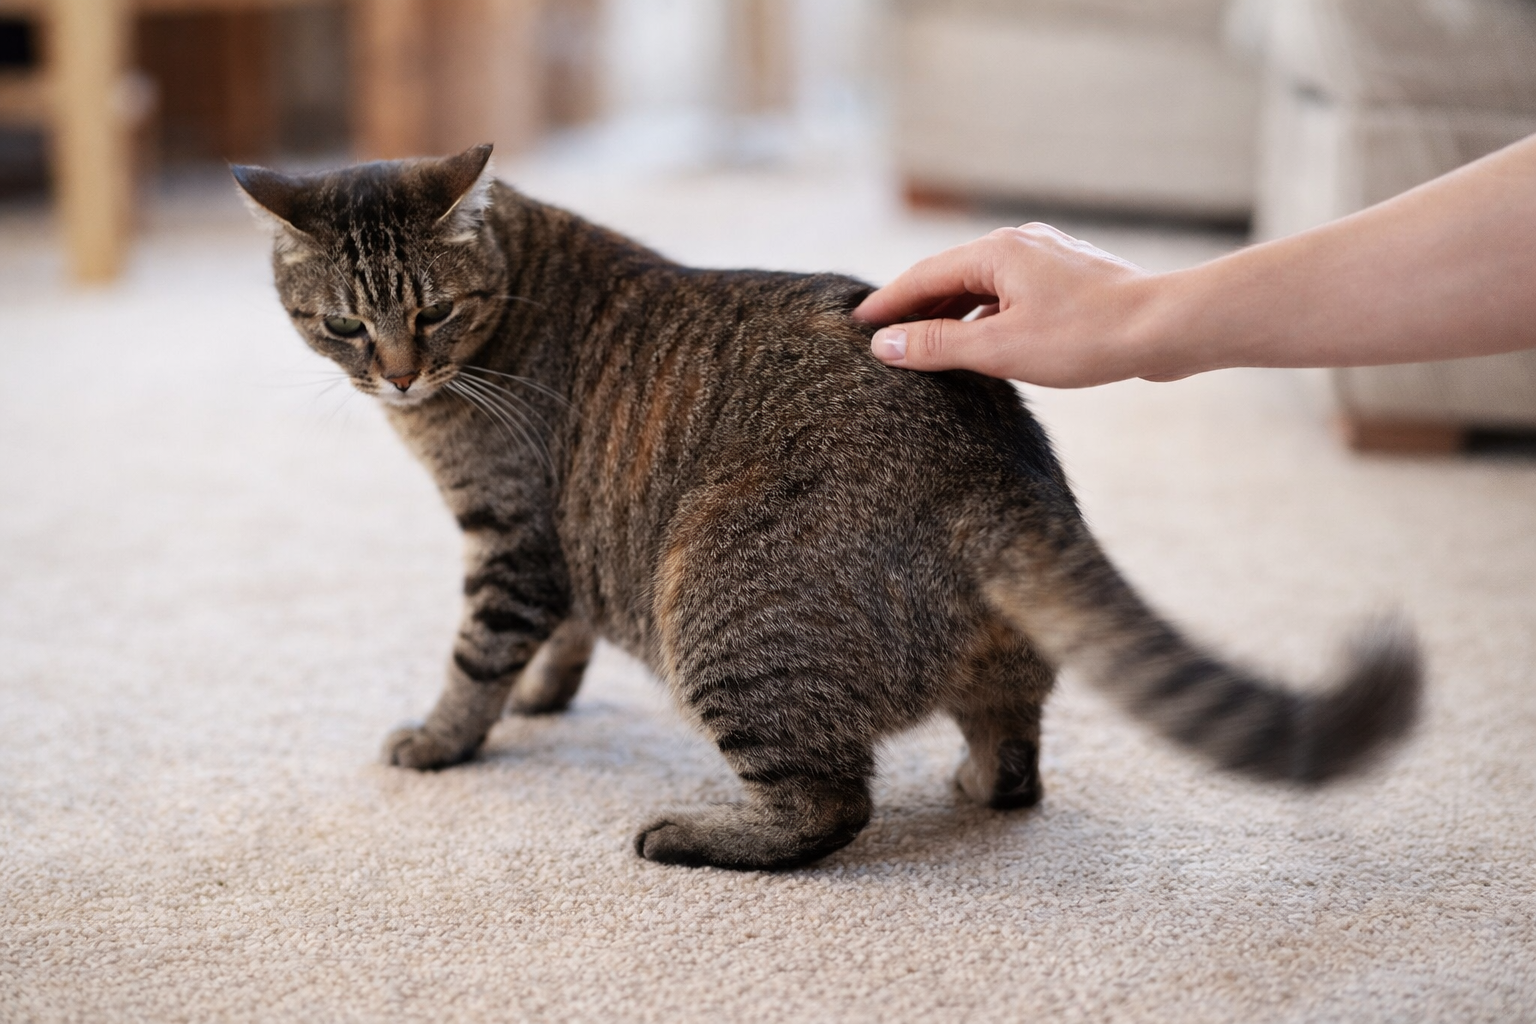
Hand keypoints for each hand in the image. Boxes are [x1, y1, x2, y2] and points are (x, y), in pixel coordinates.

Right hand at [853, 224, 1185, 387]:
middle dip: (916, 305)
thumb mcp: (1001, 348)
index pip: (923, 275)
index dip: (887, 302)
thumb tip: (886, 345)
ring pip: (984, 284)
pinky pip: (1011, 293)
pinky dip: (986, 314)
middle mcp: (1020, 244)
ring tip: (927, 342)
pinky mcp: (1071, 279)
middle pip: (952, 274)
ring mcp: (1048, 259)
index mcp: (997, 251)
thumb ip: (939, 346)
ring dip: (952, 312)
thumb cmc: (1087, 337)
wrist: (1166, 328)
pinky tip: (986, 340)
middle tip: (883, 334)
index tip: (857, 322)